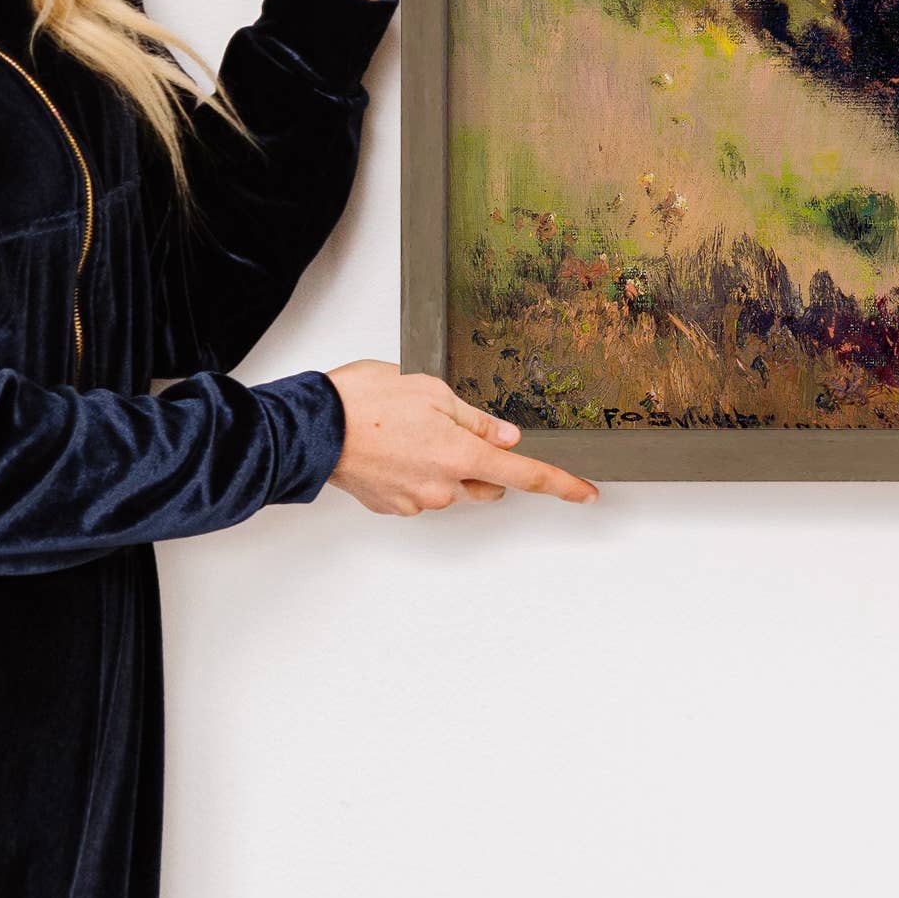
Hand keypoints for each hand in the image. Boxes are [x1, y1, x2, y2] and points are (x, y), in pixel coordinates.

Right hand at [322, 363, 598, 514]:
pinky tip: (395, 446)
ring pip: (451, 486)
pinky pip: (421, 491)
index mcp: (460, 455)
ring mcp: (416, 501)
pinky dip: (417, 471)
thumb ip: (476, 419)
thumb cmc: (366, 401)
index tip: (585, 494)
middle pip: (486, 482)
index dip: (560, 484)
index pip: (524, 474)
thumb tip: (506, 436)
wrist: (313, 427)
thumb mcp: (433, 391)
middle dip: (483, 460)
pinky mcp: (392, 506)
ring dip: (445, 464)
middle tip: (452, 425)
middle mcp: (442, 487)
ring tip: (411, 429)